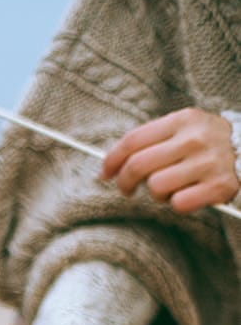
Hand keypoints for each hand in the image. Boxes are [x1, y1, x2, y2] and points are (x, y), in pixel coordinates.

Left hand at [101, 108, 238, 213]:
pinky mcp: (220, 185)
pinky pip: (179, 204)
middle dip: (125, 182)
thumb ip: (153, 140)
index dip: (112, 160)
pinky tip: (188, 196)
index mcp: (183, 120)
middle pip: (138, 165)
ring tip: (169, 189)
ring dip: (157, 194)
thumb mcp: (184, 129)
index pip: (134, 140)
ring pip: (156, 187)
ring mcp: (209, 161)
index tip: (105, 174)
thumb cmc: (206, 145)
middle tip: (127, 190)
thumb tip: (111, 165)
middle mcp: (195, 138)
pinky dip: (178, 205)